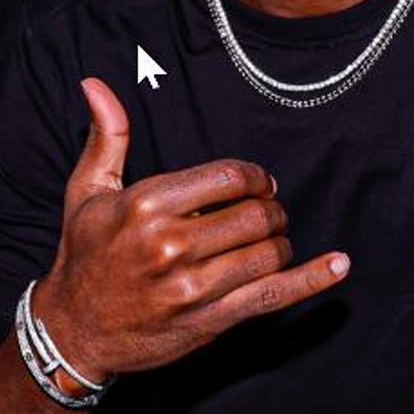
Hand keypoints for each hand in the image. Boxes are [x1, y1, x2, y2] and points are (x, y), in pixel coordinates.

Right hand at [33, 78, 348, 384]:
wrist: (75, 329)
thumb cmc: (83, 253)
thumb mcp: (87, 190)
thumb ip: (105, 136)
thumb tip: (95, 84)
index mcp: (145, 203)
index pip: (227, 176)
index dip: (253, 177)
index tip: (256, 182)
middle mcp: (170, 243)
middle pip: (254, 214)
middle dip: (270, 208)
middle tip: (266, 211)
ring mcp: (192, 286)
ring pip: (267, 252)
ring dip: (280, 241)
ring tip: (271, 238)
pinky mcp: (209, 321)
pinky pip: (272, 296)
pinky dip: (312, 280)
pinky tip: (337, 266)